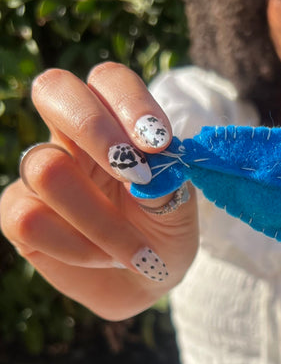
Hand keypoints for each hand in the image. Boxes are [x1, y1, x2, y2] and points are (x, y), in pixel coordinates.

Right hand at [0, 63, 198, 318]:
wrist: (145, 283)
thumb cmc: (163, 233)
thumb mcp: (179, 208)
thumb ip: (166, 181)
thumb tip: (151, 169)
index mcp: (113, 120)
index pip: (108, 81)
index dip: (129, 102)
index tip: (159, 143)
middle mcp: (69, 137)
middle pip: (53, 90)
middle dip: (93, 127)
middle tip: (133, 174)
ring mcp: (38, 174)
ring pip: (47, 169)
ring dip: (100, 219)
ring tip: (134, 250)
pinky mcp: (18, 214)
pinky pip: (30, 220)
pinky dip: (76, 247)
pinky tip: (100, 259)